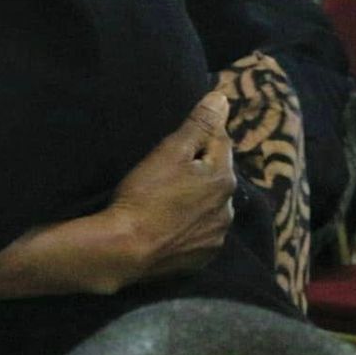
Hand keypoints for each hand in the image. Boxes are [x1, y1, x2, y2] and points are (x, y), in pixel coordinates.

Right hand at [0, 91, 234, 299]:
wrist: (127, 248)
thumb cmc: (145, 194)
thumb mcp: (169, 151)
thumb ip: (199, 124)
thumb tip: (222, 98)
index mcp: (223, 178)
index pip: (220, 142)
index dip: (199, 134)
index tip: (177, 136)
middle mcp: (229, 208)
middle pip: (217, 175)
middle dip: (201, 167)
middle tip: (168, 167)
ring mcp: (217, 235)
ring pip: (211, 205)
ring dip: (198, 198)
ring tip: (168, 197)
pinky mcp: (204, 257)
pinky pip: (202, 231)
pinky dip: (191, 224)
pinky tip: (170, 223)